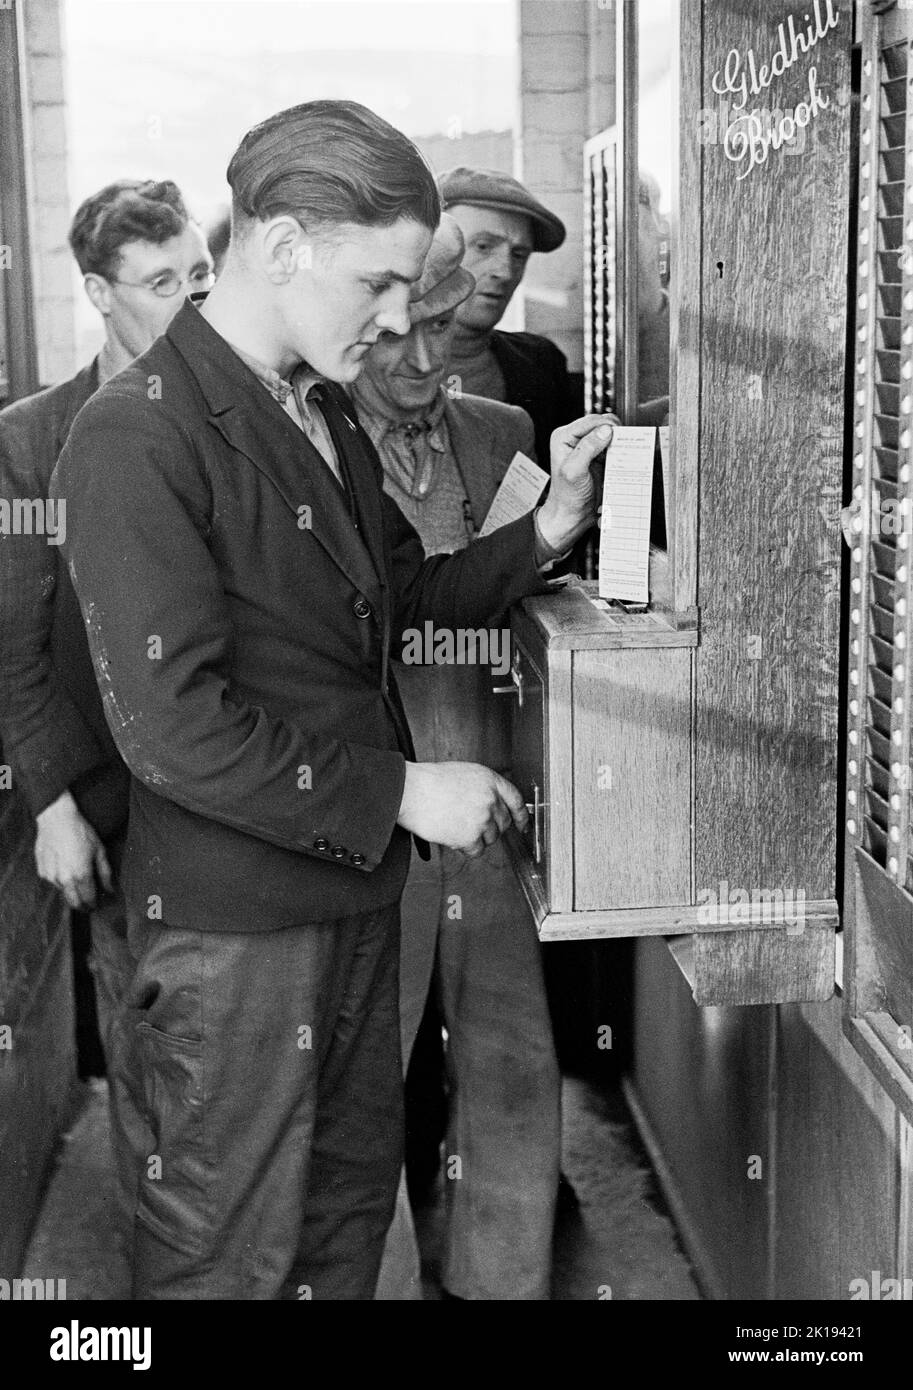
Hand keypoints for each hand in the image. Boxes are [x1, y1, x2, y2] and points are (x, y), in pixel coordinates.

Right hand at [34, 790, 112, 909]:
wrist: (57, 819)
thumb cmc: (81, 832)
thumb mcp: (100, 851)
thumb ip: (105, 873)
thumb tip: (110, 890)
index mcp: (81, 875)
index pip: (88, 899)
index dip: (93, 905)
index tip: (97, 905)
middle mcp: (64, 880)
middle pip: (74, 902)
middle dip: (82, 906)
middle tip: (88, 905)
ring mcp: (51, 876)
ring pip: (63, 892)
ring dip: (71, 892)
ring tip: (78, 883)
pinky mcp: (42, 871)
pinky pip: (53, 882)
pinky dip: (60, 881)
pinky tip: (65, 869)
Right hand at [397, 761, 528, 857]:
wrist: (411, 792)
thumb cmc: (428, 782)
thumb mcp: (463, 774)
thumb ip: (482, 789)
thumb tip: (491, 806)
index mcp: (490, 780)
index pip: (516, 800)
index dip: (521, 815)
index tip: (522, 824)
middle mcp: (490, 799)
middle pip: (503, 823)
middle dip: (491, 828)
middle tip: (473, 827)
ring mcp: (482, 819)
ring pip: (490, 839)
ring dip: (475, 838)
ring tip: (455, 826)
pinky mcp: (471, 837)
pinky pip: (476, 851)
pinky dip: (465, 848)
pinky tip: (452, 836)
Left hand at [538, 414, 618, 552]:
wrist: (572, 515)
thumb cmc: (567, 496)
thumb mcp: (574, 471)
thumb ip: (587, 448)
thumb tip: (605, 431)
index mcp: (564, 437)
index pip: (590, 421)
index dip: (607, 426)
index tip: (619, 436)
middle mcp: (575, 439)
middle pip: (602, 424)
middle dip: (615, 433)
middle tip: (623, 445)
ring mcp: (588, 447)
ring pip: (610, 434)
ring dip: (619, 442)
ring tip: (624, 452)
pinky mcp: (599, 457)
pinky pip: (614, 447)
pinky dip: (621, 451)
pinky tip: (622, 458)